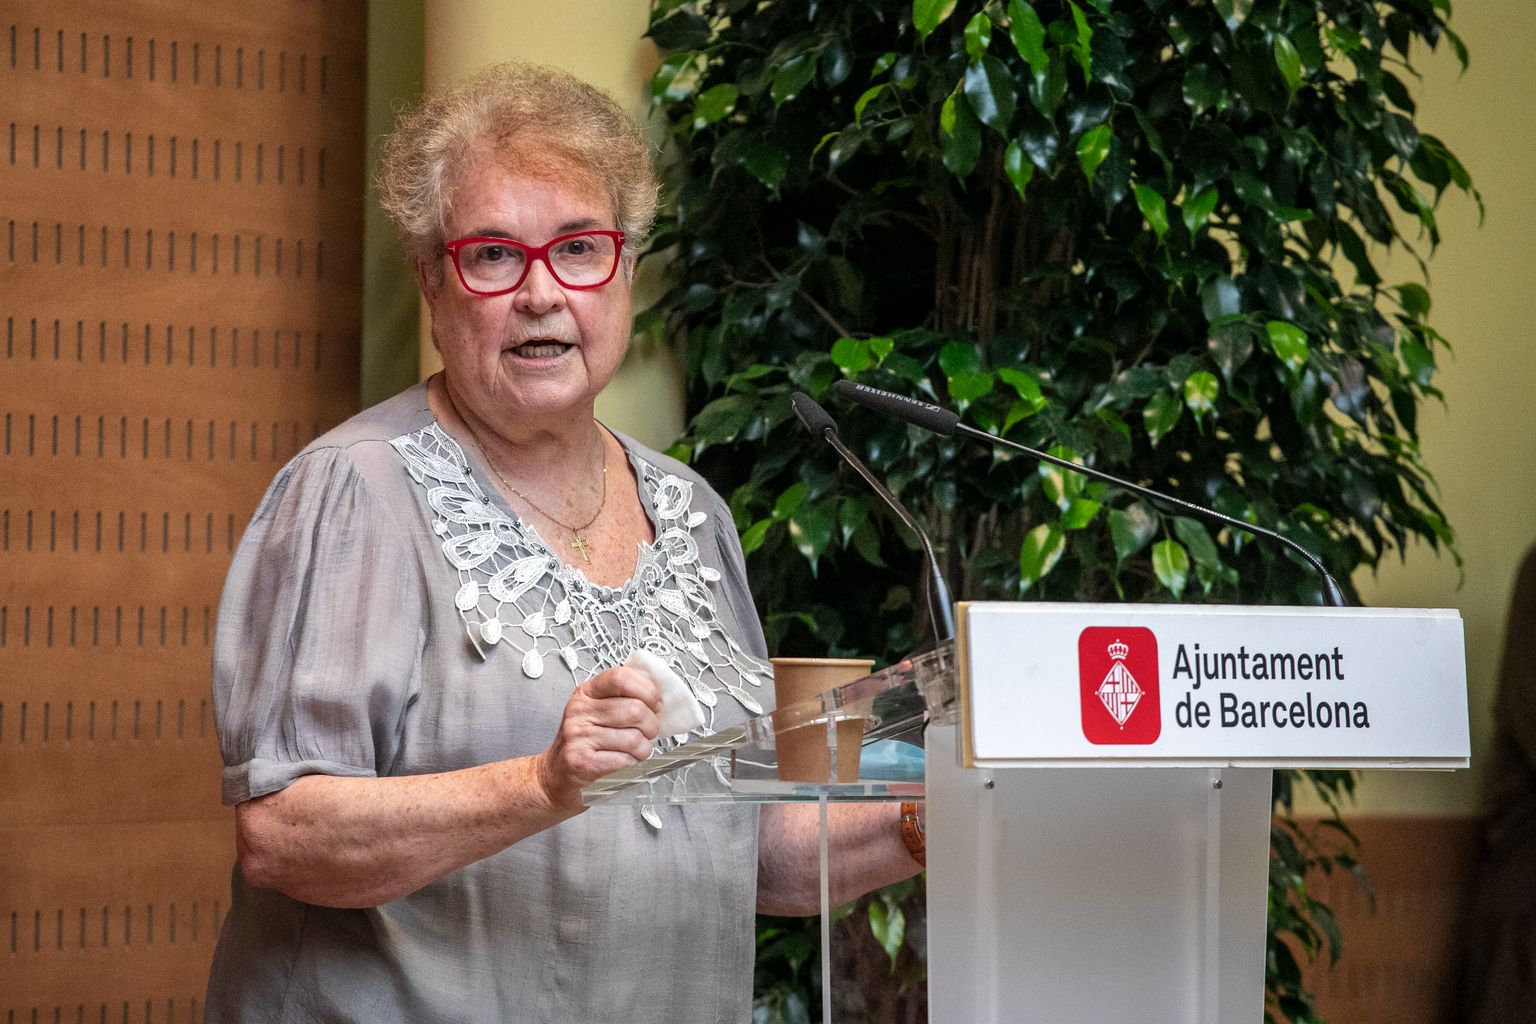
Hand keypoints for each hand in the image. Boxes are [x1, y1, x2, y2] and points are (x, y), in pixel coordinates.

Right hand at [535, 666, 661, 812]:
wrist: (554, 775)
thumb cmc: (583, 742)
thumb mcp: (597, 711)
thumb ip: (624, 697)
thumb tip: (660, 690)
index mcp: (586, 692)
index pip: (621, 677)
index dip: (647, 690)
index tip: (656, 703)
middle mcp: (580, 711)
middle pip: (635, 709)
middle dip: (652, 725)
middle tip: (648, 732)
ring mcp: (579, 737)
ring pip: (634, 738)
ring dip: (644, 749)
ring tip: (635, 750)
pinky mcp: (581, 762)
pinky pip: (625, 760)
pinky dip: (632, 763)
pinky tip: (623, 762)